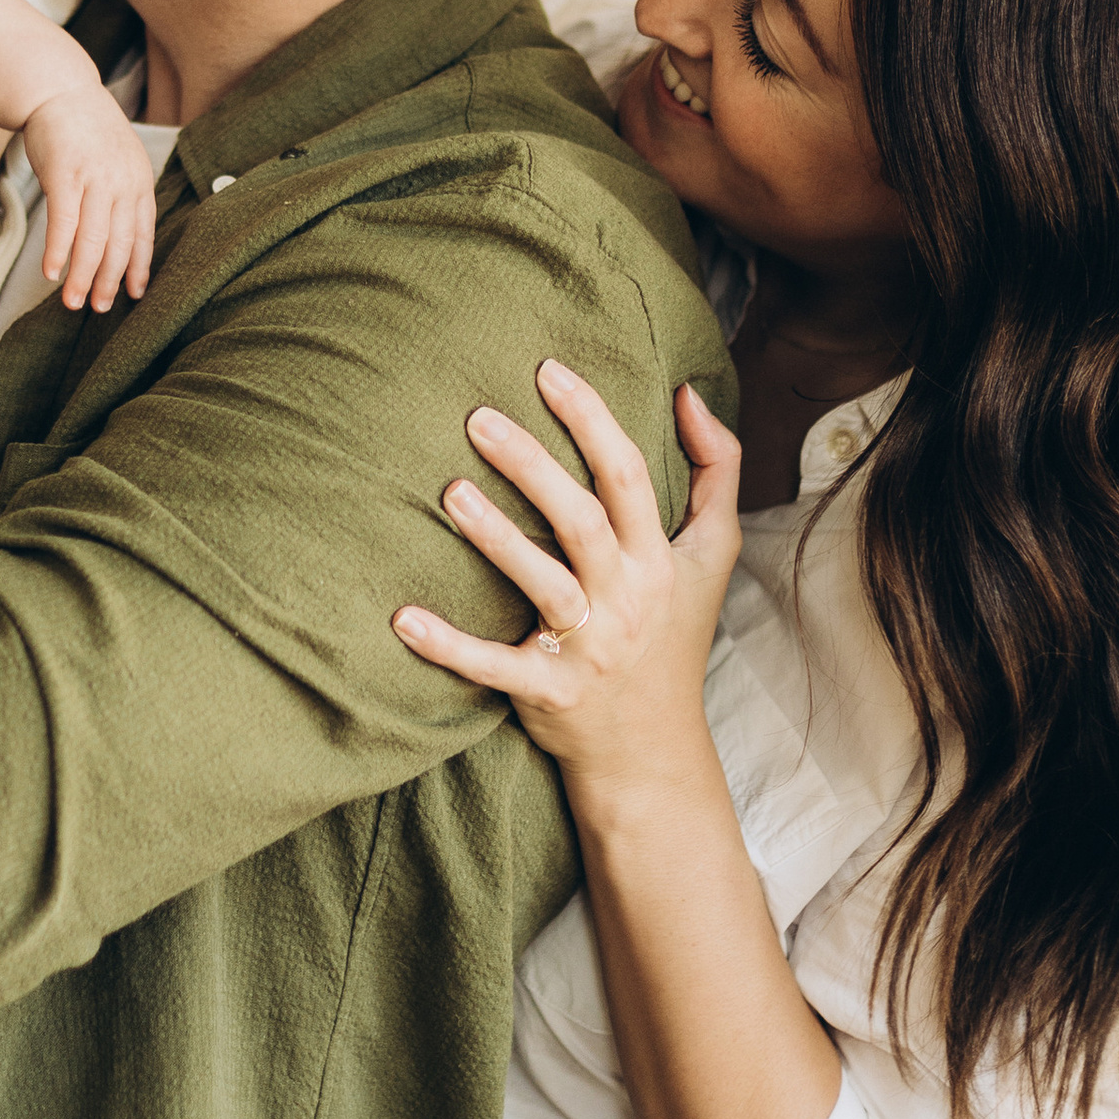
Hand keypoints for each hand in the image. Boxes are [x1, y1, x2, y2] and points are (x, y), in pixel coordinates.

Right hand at [20, 83, 158, 311]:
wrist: (58, 89)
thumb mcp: (118, 157)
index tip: (135, 294)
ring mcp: (95, 178)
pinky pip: (64, 222)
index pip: (144, 232)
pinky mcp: (65, 174)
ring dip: (83, 276)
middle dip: (111, 280)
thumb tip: (119, 234)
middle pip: (120, 242)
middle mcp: (123, 182)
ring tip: (75, 303)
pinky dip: (59, 251)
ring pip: (93, 239)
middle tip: (101, 308)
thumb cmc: (85, 128)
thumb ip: (123, 191)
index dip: (139, 266)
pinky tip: (52, 273)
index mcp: (139, 180)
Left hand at [392, 369, 741, 780]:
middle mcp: (626, 598)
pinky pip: (494, 666)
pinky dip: (448, 646)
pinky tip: (402, 618)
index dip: (592, 420)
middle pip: (581, 522)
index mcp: (658, 558)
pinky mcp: (547, 692)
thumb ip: (716, 470)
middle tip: (479, 418)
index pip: (628, 476)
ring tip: (449, 493)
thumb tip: (688, 393)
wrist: (653, 747)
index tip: (547, 371)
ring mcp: (587, 647)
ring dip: (496, 538)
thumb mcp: (711, 554)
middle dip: (533, 466)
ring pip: (542, 585)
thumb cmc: (673, 632)